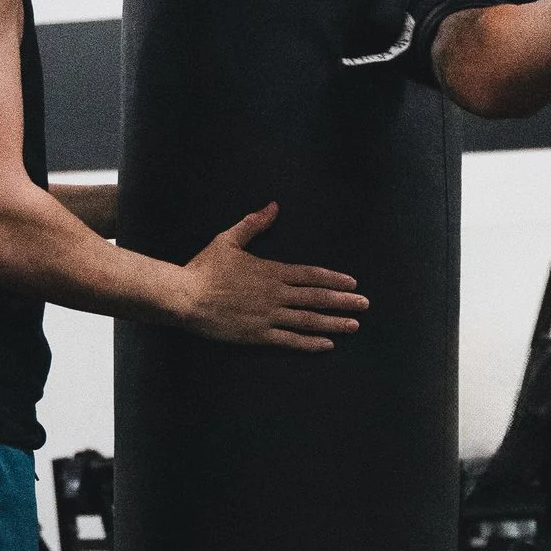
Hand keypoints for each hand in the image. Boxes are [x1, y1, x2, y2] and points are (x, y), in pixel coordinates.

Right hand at [176, 203, 366, 351]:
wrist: (185, 297)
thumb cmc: (204, 268)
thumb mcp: (229, 240)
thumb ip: (254, 224)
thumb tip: (274, 206)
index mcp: (271, 271)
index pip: (311, 275)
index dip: (334, 279)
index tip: (353, 283)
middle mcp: (275, 294)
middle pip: (317, 298)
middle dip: (343, 301)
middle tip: (365, 305)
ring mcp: (268, 316)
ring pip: (308, 320)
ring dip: (333, 323)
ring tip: (354, 325)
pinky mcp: (258, 335)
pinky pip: (290, 340)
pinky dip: (310, 343)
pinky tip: (327, 345)